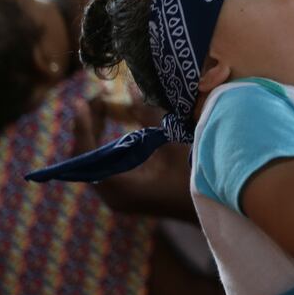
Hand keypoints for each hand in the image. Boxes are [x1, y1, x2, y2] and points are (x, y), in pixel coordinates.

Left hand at [71, 97, 195, 220]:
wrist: (212, 206)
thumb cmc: (194, 179)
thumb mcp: (172, 144)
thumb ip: (148, 117)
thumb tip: (132, 88)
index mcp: (119, 187)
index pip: (87, 155)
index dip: (82, 127)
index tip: (81, 103)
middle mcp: (111, 195)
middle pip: (86, 158)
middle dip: (89, 126)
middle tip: (97, 99)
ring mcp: (116, 196)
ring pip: (94, 161)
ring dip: (96, 134)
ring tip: (103, 106)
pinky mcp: (124, 192)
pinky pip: (104, 166)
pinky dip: (106, 145)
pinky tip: (113, 126)